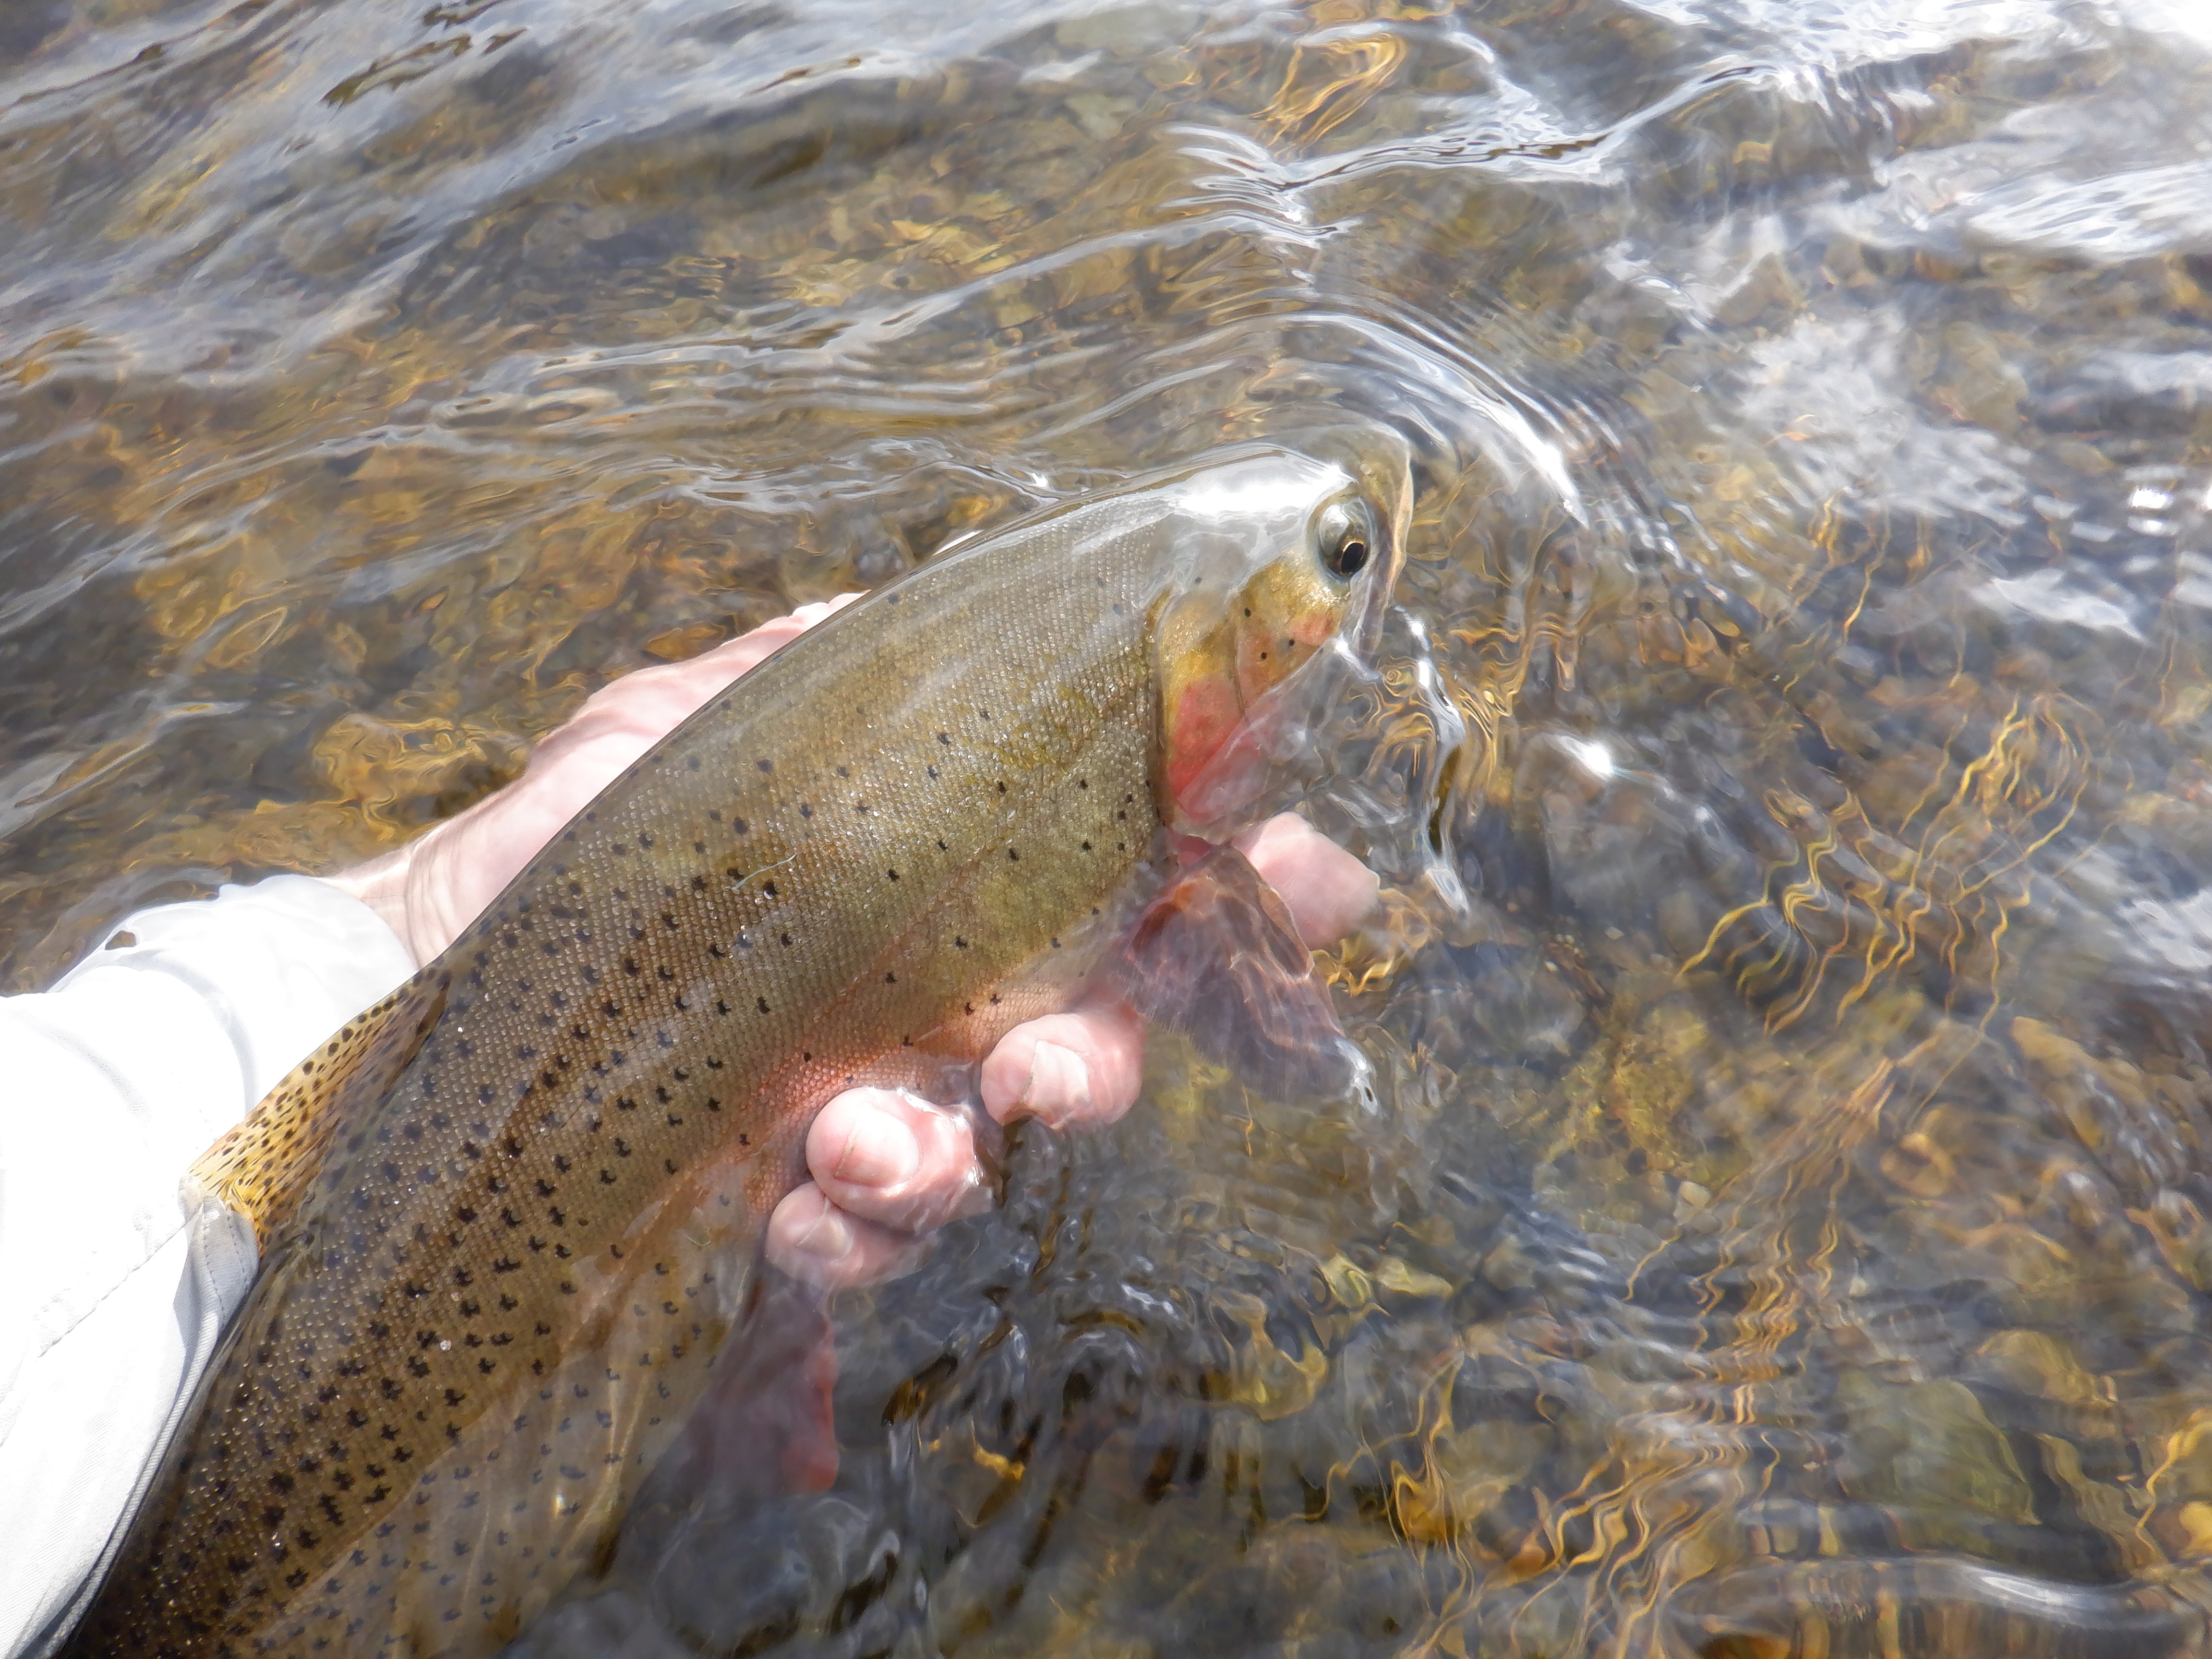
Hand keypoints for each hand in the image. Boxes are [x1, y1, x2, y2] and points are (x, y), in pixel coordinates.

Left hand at [326, 601, 1379, 1289]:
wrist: (432, 954)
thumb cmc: (585, 830)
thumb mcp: (706, 714)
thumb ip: (834, 667)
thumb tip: (939, 609)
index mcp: (957, 875)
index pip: (1141, 881)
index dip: (1251, 891)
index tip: (1323, 888)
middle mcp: (939, 996)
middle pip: (1093, 1041)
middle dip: (1103, 1059)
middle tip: (1051, 1067)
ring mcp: (871, 1101)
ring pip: (981, 1155)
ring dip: (953, 1156)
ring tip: (869, 1138)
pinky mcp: (784, 1190)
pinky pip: (867, 1239)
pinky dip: (854, 1225)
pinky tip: (801, 1198)